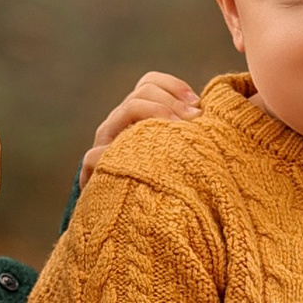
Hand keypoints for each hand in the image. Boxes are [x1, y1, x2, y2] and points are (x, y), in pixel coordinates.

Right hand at [79, 71, 199, 184]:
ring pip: (127, 109)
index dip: (174, 86)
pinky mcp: (92, 166)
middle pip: (142, 91)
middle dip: (172, 101)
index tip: (197, 103)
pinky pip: (99, 152)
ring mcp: (103, 142)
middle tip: (195, 119)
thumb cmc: (155, 186)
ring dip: (157, 113)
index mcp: (135, 115)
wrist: (122, 220)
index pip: (149, 82)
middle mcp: (118, 122)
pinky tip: (148, 158)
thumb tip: (209, 115)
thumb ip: (183, 133)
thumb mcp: (171, 154)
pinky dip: (125, 148)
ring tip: (177, 131)